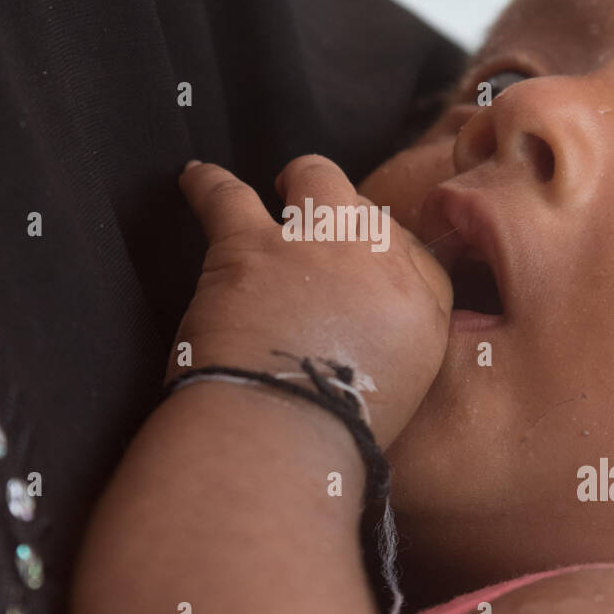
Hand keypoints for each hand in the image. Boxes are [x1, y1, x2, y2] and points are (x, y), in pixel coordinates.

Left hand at [172, 155, 451, 447]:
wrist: (280, 435)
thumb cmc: (331, 435)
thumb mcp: (398, 395)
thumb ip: (390, 353)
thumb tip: (358, 345)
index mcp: (420, 307)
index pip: (414, 255)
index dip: (387, 250)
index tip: (366, 260)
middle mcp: (375, 263)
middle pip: (369, 211)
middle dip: (348, 213)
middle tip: (325, 229)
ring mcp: (313, 244)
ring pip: (314, 178)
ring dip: (298, 180)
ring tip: (280, 184)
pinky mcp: (249, 245)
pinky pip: (225, 194)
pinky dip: (206, 184)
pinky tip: (194, 178)